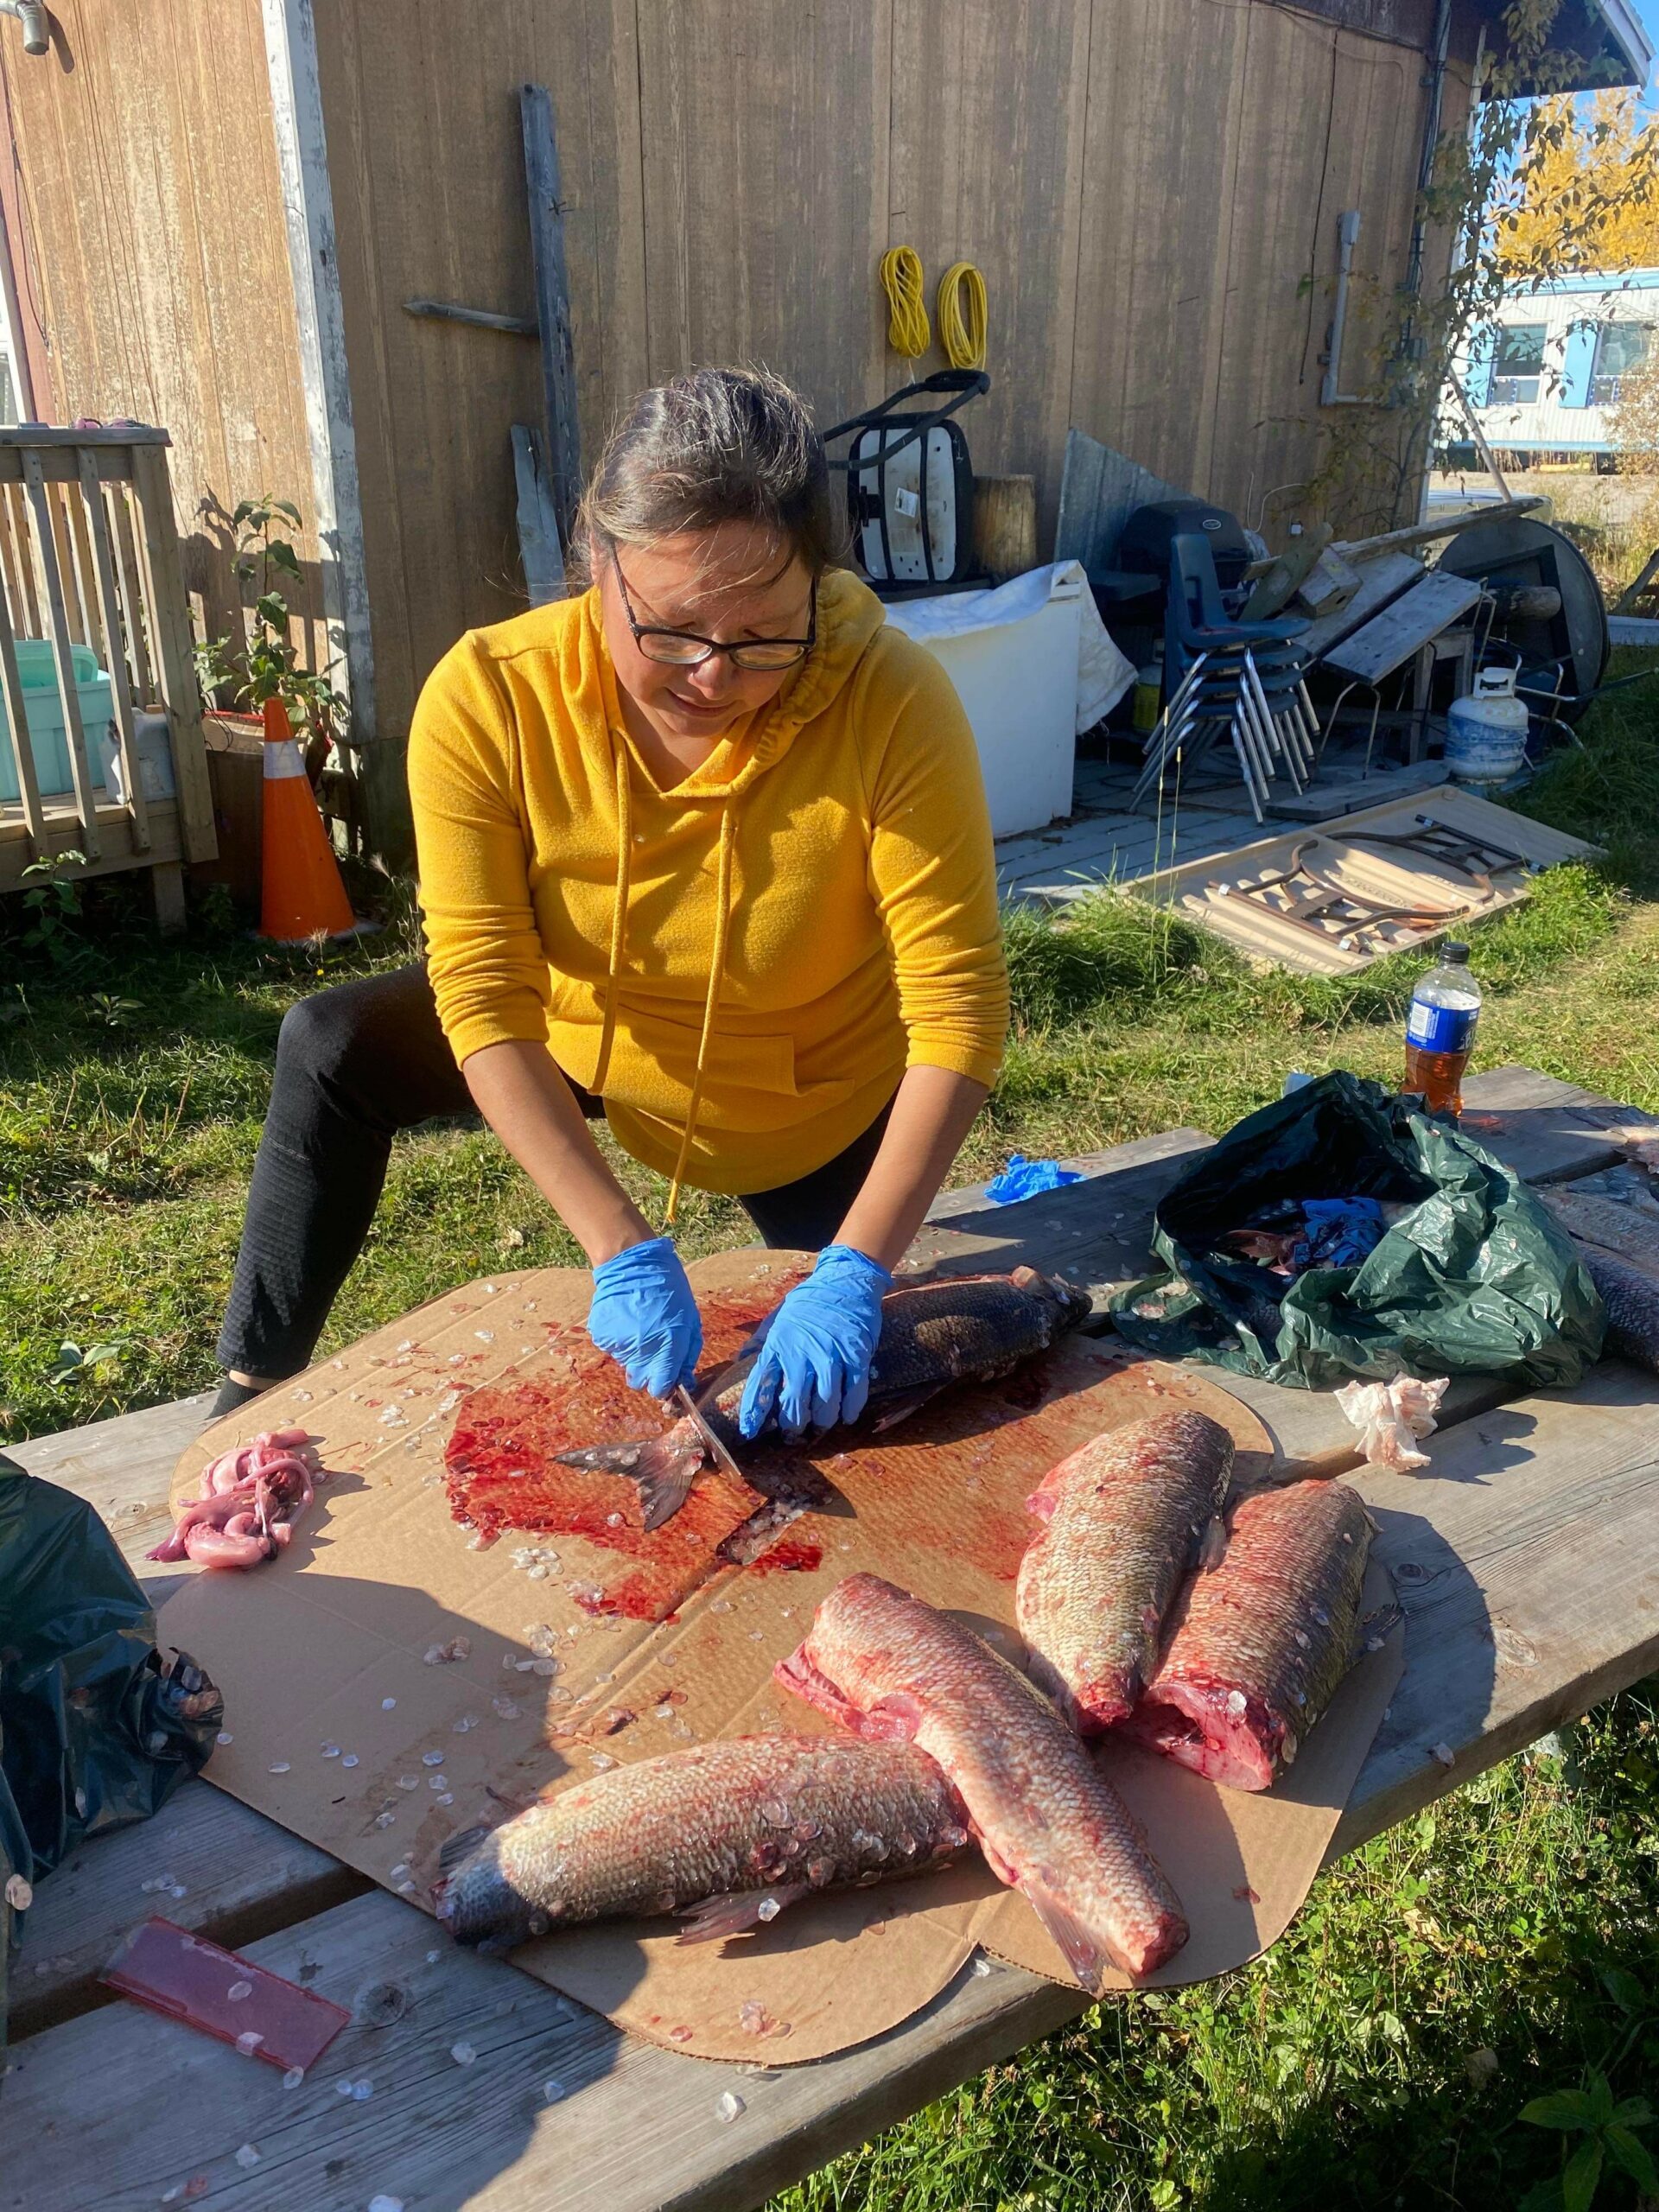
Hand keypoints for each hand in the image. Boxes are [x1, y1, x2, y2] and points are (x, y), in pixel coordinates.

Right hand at [587, 1236, 702, 1398]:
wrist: (632, 1264)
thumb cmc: (668, 1289)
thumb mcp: (690, 1319)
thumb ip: (688, 1353)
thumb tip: (684, 1381)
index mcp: (669, 1346)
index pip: (660, 1387)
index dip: (663, 1386)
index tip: (664, 1378)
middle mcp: (643, 1350)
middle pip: (639, 1382)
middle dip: (646, 1373)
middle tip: (652, 1351)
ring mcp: (620, 1344)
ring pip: (625, 1364)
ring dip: (633, 1353)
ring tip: (639, 1326)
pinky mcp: (603, 1336)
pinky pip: (613, 1349)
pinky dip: (619, 1340)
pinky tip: (626, 1320)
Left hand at [737, 1244, 892, 1438]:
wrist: (846, 1281)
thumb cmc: (809, 1302)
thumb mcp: (778, 1318)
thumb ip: (759, 1343)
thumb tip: (739, 1362)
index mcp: (778, 1345)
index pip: (760, 1385)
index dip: (754, 1412)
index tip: (750, 1431)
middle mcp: (802, 1354)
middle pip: (794, 1404)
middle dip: (793, 1425)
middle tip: (794, 1432)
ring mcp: (831, 1356)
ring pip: (825, 1405)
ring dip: (822, 1421)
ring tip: (819, 1425)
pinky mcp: (857, 1356)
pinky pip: (854, 1394)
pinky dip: (849, 1410)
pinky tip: (845, 1416)